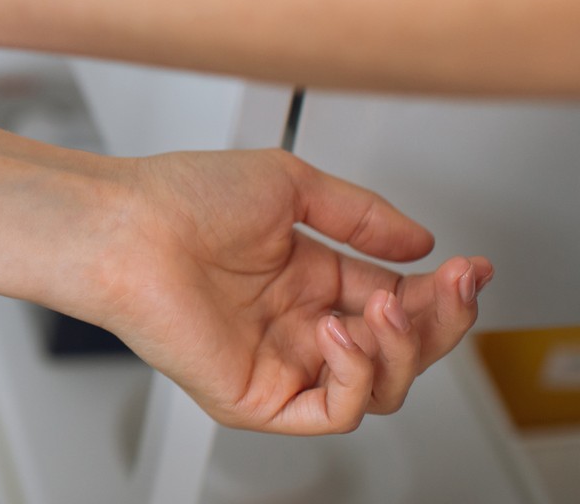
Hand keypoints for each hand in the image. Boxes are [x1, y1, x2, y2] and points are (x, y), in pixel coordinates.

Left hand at [89, 148, 488, 434]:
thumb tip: (421, 243)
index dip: (441, 291)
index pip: (396, 301)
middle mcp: (294, 323)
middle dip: (439, 322)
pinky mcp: (255, 398)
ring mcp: (277, 362)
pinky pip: (331, 413)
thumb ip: (361, 215)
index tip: (471, 267)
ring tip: (385, 307)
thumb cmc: (178, 198)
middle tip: (451, 288)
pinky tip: (339, 333)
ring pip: (380, 388)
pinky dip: (355, 379)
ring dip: (401, 349)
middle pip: (401, 351)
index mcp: (305, 276)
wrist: (124, 225)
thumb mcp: (289, 184)